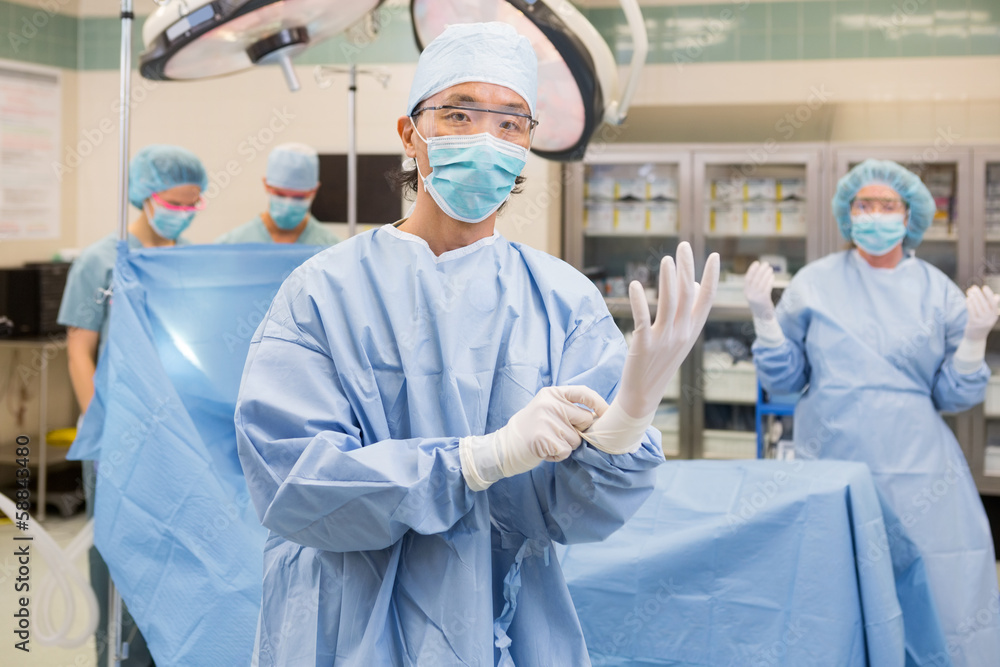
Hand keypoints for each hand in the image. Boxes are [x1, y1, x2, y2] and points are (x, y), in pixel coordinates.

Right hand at [460, 386, 607, 490]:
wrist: (503, 447)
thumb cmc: (530, 430)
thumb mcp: (546, 410)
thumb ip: (567, 409)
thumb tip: (599, 418)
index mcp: (552, 393)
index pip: (584, 393)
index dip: (600, 404)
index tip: (607, 415)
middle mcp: (550, 403)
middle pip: (585, 420)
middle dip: (578, 432)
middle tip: (559, 436)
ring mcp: (546, 420)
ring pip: (576, 439)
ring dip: (565, 446)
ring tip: (547, 443)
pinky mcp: (544, 438)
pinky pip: (566, 451)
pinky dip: (557, 455)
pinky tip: (544, 451)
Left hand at [615, 242, 719, 420]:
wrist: (643, 395)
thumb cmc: (660, 362)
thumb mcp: (680, 338)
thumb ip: (687, 312)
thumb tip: (692, 284)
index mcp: (692, 330)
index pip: (707, 300)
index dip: (711, 277)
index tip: (713, 255)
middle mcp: (682, 333)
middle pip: (688, 295)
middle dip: (687, 269)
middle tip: (683, 246)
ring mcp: (664, 340)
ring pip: (669, 304)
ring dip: (668, 279)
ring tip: (667, 260)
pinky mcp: (643, 345)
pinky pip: (643, 318)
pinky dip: (639, 300)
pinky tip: (635, 285)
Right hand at [743, 260, 774, 319]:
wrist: (762, 316)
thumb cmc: (759, 303)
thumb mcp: (753, 294)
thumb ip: (754, 285)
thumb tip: (760, 271)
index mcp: (746, 291)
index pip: (748, 278)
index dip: (752, 270)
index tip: (757, 263)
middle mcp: (750, 294)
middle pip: (755, 279)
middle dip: (761, 270)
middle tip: (766, 263)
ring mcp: (756, 297)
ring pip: (762, 282)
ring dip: (766, 274)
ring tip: (770, 269)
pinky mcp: (763, 299)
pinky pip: (767, 287)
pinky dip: (770, 281)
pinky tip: (772, 276)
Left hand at [964, 285, 999, 340]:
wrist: (976, 338)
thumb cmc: (981, 323)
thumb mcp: (989, 316)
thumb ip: (991, 307)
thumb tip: (997, 296)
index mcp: (995, 315)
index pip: (993, 303)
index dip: (989, 294)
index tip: (984, 287)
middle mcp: (990, 318)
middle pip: (984, 303)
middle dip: (979, 294)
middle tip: (973, 287)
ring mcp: (982, 321)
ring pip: (977, 306)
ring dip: (973, 297)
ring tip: (969, 291)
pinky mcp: (974, 323)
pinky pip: (971, 311)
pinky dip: (969, 304)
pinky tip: (967, 299)